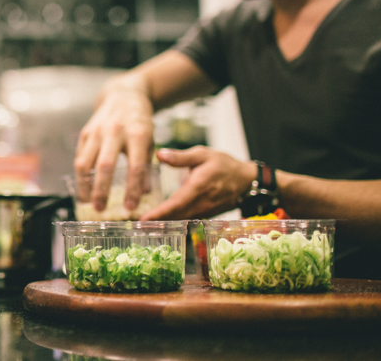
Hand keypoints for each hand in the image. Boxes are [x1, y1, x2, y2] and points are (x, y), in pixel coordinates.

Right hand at [74, 79, 154, 211]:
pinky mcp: (85, 132)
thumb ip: (147, 165)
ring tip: (87, 202)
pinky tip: (83, 187)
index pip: (135, 167)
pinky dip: (80, 174)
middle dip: (101, 190)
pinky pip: (80, 157)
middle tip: (101, 209)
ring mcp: (97, 131)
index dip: (132, 189)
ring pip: (86, 162)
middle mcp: (115, 132)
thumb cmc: (140, 123)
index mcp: (138, 134)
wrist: (123, 96)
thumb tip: (144, 193)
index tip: (130, 207)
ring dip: (85, 185)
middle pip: (105, 166)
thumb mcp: (150, 140)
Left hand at [140, 146, 255, 219]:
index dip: (159, 213)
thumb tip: (159, 154)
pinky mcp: (205, 215)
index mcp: (198, 187)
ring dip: (162, 224)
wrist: (246, 180)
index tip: (143, 219)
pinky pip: (187, 219)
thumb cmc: (224, 164)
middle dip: (155, 221)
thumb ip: (181, 156)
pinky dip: (173, 222)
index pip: (175, 203)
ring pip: (180, 220)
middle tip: (134, 224)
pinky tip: (160, 222)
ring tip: (142, 225)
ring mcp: (204, 211)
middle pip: (175, 216)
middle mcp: (200, 203)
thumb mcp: (203, 154)